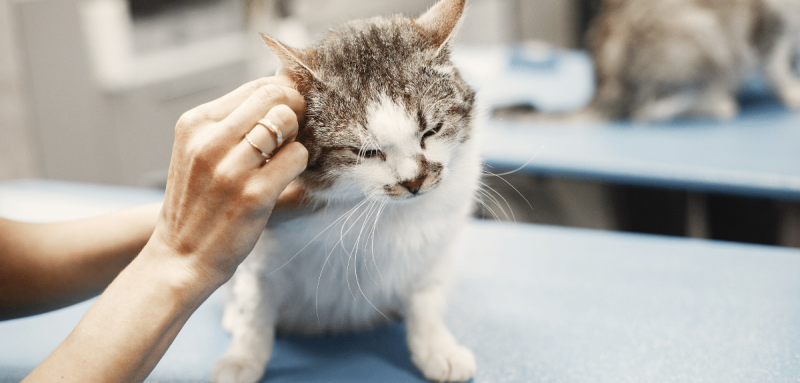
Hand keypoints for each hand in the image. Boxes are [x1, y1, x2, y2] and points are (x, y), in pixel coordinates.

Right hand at [148, 75, 307, 285]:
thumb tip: (282, 90)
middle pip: (275, 98)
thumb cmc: (198, 203)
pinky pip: (297, 156)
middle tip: (292, 136)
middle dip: (295, 111)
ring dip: (296, 139)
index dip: (283, 96)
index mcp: (195, 124)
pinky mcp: (253, 194)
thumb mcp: (198, 152)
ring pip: (287, 122)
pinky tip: (285, 179)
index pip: (256, 88)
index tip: (289, 114)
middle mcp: (209, 141)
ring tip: (283, 159)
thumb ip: (231, 123)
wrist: (180, 257)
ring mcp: (231, 168)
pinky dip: (299, 165)